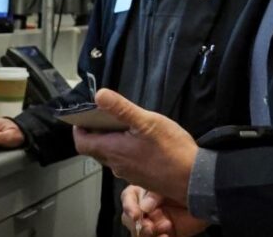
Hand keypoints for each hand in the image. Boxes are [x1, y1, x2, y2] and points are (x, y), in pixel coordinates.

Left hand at [73, 89, 197, 204]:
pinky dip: (124, 150)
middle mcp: (116, 165)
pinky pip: (125, 163)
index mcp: (113, 150)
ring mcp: (129, 174)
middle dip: (95, 133)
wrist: (193, 179)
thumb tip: (99, 94)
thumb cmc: (171, 149)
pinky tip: (141, 142)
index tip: (84, 116)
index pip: (82, 143)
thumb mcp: (148, 122)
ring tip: (124, 126)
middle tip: (105, 117)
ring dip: (111, 142)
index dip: (79, 130)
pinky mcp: (141, 178)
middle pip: (95, 150)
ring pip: (111, 156)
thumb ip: (122, 109)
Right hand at [122, 186, 208, 236]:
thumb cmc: (189, 185)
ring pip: (140, 231)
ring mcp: (155, 222)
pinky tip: (166, 236)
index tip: (136, 214)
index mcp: (145, 191)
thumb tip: (144, 207)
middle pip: (129, 218)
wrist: (209, 197)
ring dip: (148, 233)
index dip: (129, 206)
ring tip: (165, 226)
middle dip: (138, 224)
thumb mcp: (170, 184)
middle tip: (150, 226)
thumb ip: (155, 194)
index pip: (128, 198)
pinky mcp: (164, 233)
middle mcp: (147, 208)